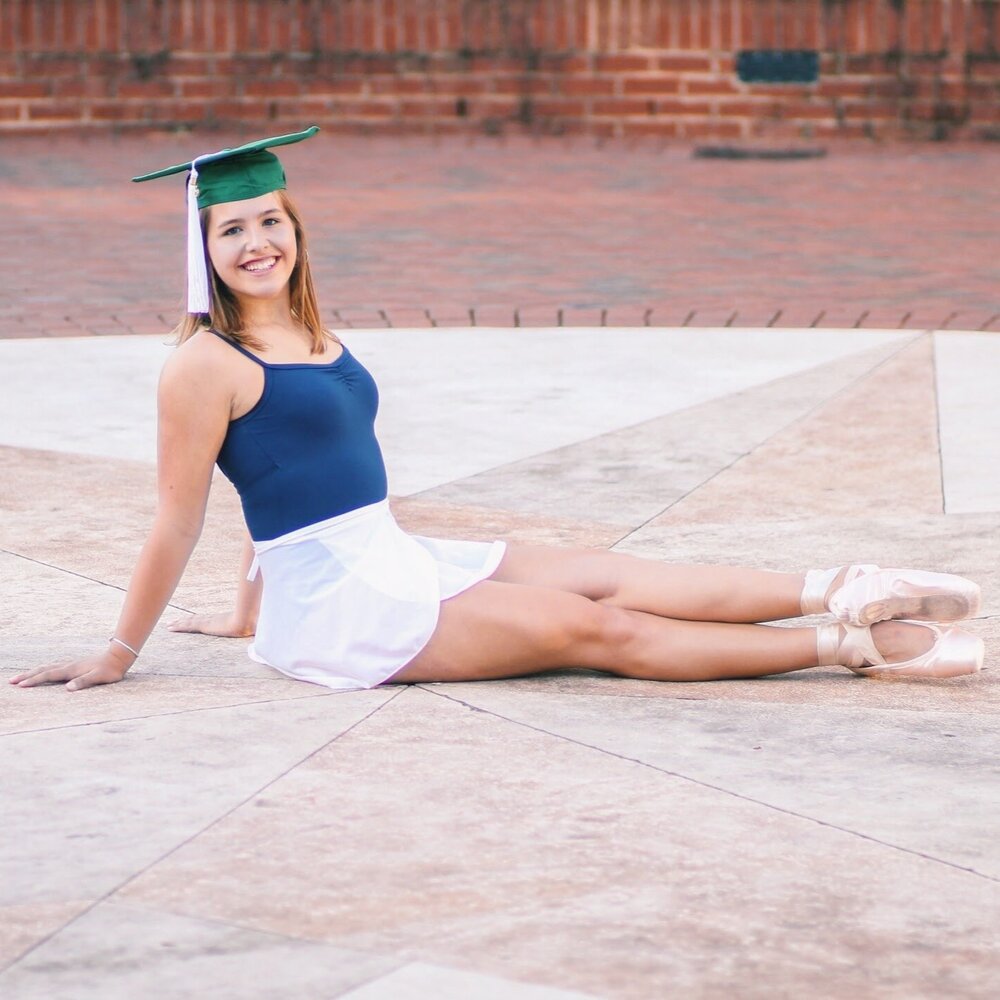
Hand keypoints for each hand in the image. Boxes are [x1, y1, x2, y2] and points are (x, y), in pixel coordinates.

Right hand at [10, 648, 131, 691]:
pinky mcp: (75, 665)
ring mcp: (71, 664)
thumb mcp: (98, 677)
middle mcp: (68, 666)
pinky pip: (54, 668)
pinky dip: (44, 670)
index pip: (48, 675)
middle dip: (27, 676)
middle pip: (43, 670)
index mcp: (71, 670)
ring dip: (34, 672)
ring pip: (47, 667)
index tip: (21, 686)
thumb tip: (67, 688)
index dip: (34, 680)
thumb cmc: (110, 669)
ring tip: (22, 677)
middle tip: (12, 682)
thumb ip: (83, 682)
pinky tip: (43, 672)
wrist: (119, 656)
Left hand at [167, 611, 254, 637]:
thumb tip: (265, 635)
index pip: (208, 620)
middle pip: (197, 619)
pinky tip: (170, 628)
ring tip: (169, 625)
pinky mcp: (205, 625)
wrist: (250, 620)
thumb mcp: (253, 629)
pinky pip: (189, 626)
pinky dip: (178, 626)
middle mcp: (214, 619)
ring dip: (179, 624)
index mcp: (224, 621)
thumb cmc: (253, 625)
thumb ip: (256, 632)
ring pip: (190, 622)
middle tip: (175, 622)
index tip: (194, 620)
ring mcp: (209, 621)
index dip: (200, 620)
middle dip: (186, 621)